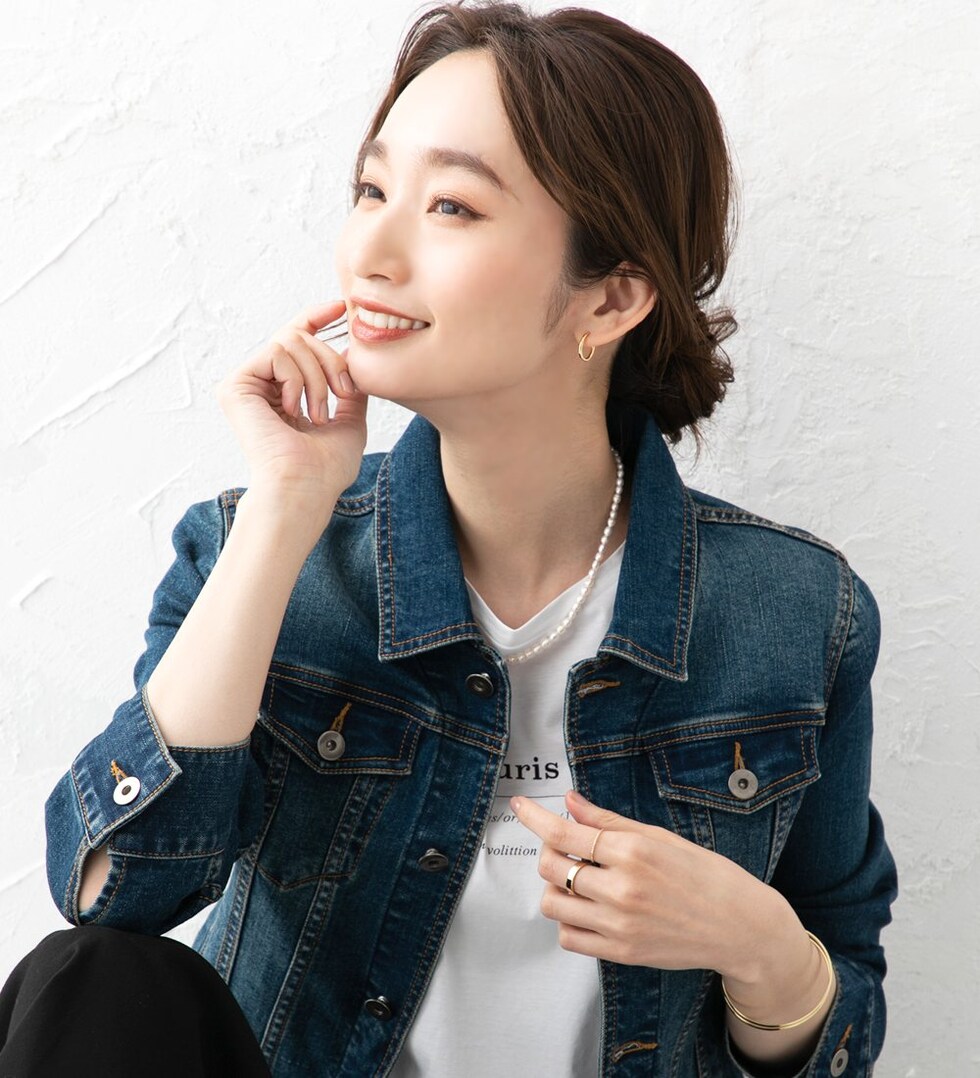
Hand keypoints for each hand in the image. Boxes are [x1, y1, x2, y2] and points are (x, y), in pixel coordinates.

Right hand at [217, 301, 367, 504]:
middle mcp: (261, 387)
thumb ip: (350, 389)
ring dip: (318, 375)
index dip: (317, 319)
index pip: (297, 344)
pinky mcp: (235, 386)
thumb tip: (354, 358)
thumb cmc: (326, 468)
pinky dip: (297, 377)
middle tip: (344, 392)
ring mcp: (247, 386)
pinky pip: (276, 351)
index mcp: (284, 394)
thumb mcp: (350, 421)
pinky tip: (296, 408)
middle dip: (330, 359)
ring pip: (290, 341)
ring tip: (319, 413)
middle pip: (299, 337)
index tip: (342, 308)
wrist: (305, 487)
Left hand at [511, 789, 803, 984]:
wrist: (740, 927)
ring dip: (556, 887)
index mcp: (633, 853)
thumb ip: (608, 822)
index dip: (534, 818)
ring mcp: (619, 926)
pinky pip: (569, 937)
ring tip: (580, 879)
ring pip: (553, 904)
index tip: (519, 805)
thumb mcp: (659, 837)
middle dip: (550, 852)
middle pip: (551, 868)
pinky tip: (587, 907)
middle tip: (567, 847)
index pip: (565, 834)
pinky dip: (568, 920)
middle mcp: (622, 890)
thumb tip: (570, 802)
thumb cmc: (706, 875)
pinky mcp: (621, 953)